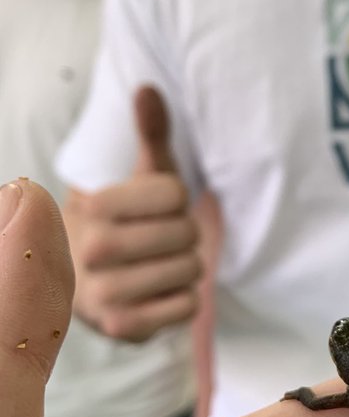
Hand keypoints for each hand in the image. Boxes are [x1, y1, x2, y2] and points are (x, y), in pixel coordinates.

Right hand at [63, 85, 200, 340]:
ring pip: (191, 271)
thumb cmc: (127, 219)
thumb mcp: (140, 175)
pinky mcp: (121, 328)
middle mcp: (92, 249)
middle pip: (187, 234)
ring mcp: (104, 293)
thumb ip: (150, 134)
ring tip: (159, 264)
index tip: (155, 206)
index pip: (175, 194)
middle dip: (185, 235)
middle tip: (161, 239)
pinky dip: (184, 299)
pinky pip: (186, 308)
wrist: (90, 279)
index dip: (178, 201)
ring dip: (187, 268)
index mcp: (94, 205)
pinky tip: (159, 293)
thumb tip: (148, 88)